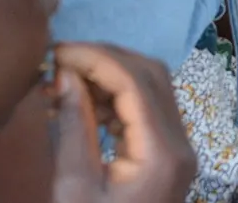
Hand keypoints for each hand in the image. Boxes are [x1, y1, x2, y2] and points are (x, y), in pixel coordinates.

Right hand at [50, 43, 196, 202]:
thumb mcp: (74, 187)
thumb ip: (72, 127)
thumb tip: (63, 75)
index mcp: (162, 153)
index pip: (136, 82)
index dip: (96, 58)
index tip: (56, 51)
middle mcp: (181, 144)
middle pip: (152, 76)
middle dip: (106, 60)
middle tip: (59, 60)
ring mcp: (180, 149)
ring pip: (154, 88)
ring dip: (112, 76)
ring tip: (65, 79)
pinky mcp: (170, 156)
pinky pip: (150, 110)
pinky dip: (119, 97)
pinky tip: (84, 102)